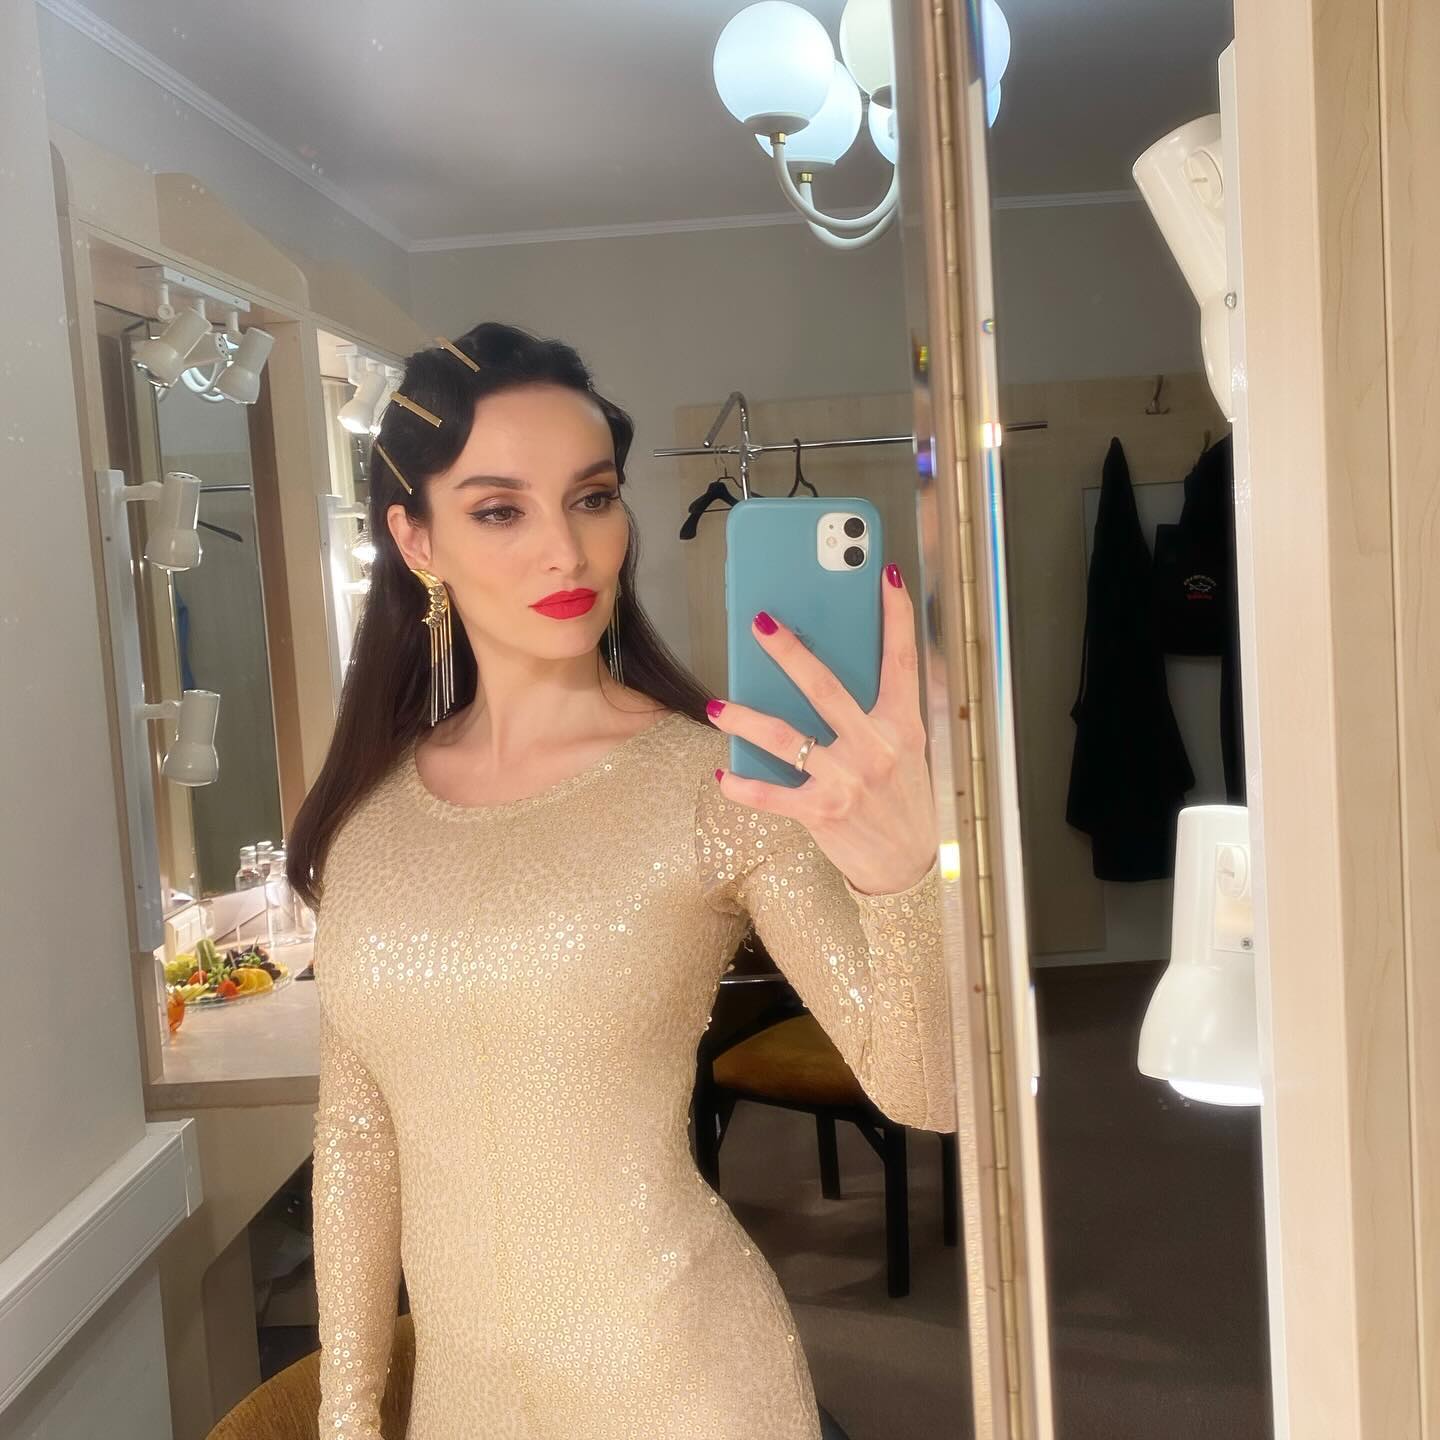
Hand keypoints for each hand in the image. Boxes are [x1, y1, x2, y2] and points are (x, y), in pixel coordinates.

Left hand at [707, 562, 937, 896]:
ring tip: (718, 704)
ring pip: (786, 738)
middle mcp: (876, 748)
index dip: (896, 615)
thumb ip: (875, 714)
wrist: (906, 868)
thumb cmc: (900, 801)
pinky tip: (722, 773)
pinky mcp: (822, 813)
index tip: (882, 574)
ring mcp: (848, 781)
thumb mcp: (904, 751)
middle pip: (827, 687)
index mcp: (901, 725)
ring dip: (746, 718)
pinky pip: (772, 794)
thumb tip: (831, 674)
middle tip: (761, 623)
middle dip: (790, 652)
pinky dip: (743, 786)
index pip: (901, 660)